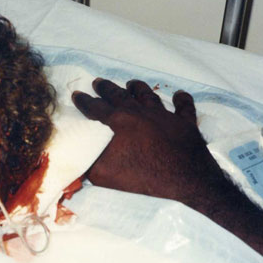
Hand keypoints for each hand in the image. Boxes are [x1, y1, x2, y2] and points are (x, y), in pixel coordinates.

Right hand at [72, 78, 222, 202]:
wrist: (183, 180)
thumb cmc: (141, 176)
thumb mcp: (103, 174)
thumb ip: (88, 161)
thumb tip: (77, 154)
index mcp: (118, 122)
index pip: (96, 108)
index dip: (85, 101)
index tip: (77, 94)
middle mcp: (140, 113)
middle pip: (119, 96)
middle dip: (107, 88)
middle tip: (99, 82)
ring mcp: (164, 116)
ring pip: (149, 96)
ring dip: (139, 88)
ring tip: (132, 83)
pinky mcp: (185, 124)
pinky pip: (184, 108)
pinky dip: (183, 100)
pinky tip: (180, 95)